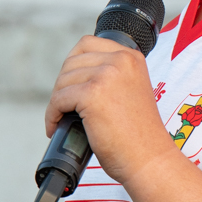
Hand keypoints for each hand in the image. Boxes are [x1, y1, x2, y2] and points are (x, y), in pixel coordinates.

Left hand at [45, 35, 171, 183]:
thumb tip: (75, 76)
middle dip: (64, 85)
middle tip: (65, 106)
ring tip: (62, 118)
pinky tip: (57, 126)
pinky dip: (52, 114)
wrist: (149, 158)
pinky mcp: (93, 94)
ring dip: (57, 101)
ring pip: (63, 81)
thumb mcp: (131, 90)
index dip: (73, 64)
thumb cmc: (140, 134)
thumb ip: (112, 76)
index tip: (72, 84)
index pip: (88, 44)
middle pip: (72, 61)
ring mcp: (107, 75)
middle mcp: (121, 60)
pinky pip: (58, 99)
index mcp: (131, 57)